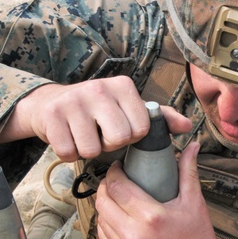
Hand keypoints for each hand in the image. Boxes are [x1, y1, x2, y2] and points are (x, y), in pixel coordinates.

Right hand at [0, 78, 191, 160]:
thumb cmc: (98, 111)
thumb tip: (187, 126)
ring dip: (89, 150)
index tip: (120, 128)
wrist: (50, 104)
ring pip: (93, 150)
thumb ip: (160, 118)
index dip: (132, 137)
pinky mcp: (51, 116)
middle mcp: (99, 87)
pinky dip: (70, 153)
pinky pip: (69, 152)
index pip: (141, 128)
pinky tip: (69, 138)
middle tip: (102, 134)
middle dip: (111, 145)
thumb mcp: (129, 109)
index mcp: (123, 85)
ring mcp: (73, 100)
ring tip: (85, 135)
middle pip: (119, 139)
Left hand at [94, 142, 237, 238]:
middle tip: (115, 183)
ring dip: (105, 209)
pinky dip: (107, 229)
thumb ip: (188, 172)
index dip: (114, 173)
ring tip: (116, 203)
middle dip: (105, 188)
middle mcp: (133, 235)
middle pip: (102, 202)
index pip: (117, 186)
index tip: (119, 168)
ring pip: (100, 222)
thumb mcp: (195, 205)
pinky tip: (118, 224)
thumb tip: (192, 146)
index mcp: (151, 216)